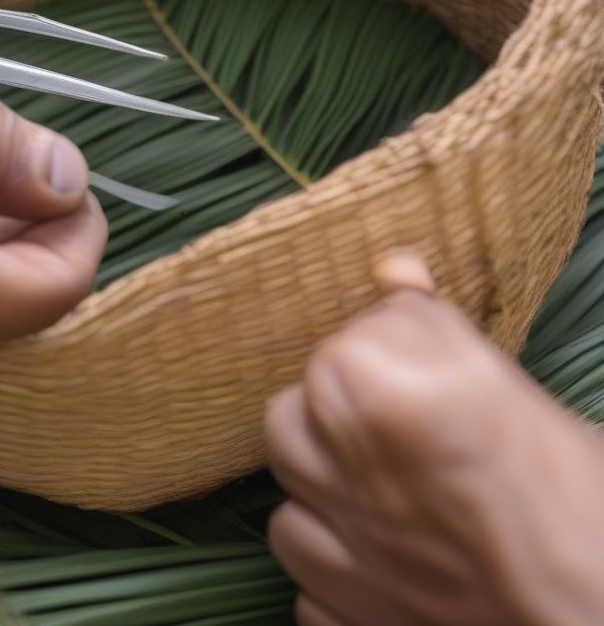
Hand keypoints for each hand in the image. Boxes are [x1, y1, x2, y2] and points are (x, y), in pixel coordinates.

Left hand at [264, 254, 603, 624]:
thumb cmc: (575, 489)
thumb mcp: (505, 381)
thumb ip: (428, 320)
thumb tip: (392, 270)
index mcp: (373, 394)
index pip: (335, 347)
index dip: (380, 353)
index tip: (425, 369)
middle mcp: (341, 471)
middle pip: (286, 420)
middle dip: (328, 418)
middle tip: (391, 427)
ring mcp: (342, 557)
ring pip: (286, 507)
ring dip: (322, 497)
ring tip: (385, 496)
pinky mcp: (347, 623)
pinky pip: (306, 587)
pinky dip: (338, 572)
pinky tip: (384, 562)